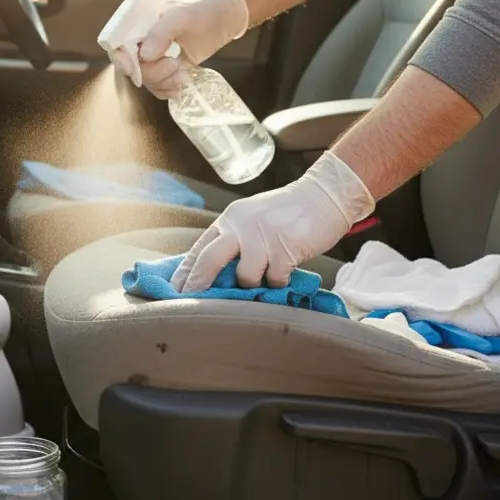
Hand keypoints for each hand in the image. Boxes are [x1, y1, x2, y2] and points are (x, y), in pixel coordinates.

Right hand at [109, 0, 248, 99]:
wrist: (219, 19)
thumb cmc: (199, 11)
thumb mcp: (179, 17)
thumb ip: (160, 34)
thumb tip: (144, 56)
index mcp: (135, 23)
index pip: (116, 45)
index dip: (122, 60)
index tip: (135, 69)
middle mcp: (139, 41)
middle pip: (131, 68)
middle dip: (153, 72)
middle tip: (175, 64)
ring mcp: (151, 57)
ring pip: (144, 80)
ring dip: (164, 82)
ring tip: (184, 73)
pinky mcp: (163, 69)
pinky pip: (156, 87)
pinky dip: (167, 90)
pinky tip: (181, 85)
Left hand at [171, 152, 374, 292]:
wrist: (325, 196)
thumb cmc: (290, 212)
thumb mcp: (253, 219)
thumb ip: (235, 241)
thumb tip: (215, 273)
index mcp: (230, 219)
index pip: (199, 248)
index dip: (185, 272)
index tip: (174, 290)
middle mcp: (241, 226)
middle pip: (209, 261)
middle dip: (199, 285)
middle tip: (193, 302)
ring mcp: (262, 237)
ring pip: (244, 276)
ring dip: (253, 284)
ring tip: (267, 275)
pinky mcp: (283, 250)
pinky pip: (273, 280)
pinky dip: (278, 282)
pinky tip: (286, 271)